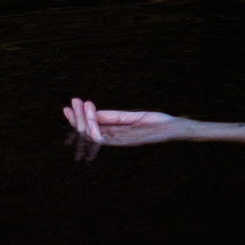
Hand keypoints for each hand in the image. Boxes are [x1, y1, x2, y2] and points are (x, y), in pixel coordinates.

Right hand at [62, 98, 189, 157]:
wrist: (175, 128)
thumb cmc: (156, 122)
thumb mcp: (133, 117)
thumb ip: (114, 117)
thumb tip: (93, 113)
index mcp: (116, 134)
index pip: (90, 128)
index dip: (78, 118)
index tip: (69, 105)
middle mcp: (115, 139)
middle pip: (88, 132)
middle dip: (77, 118)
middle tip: (71, 103)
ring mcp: (120, 141)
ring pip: (93, 135)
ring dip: (84, 120)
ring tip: (81, 105)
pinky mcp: (127, 141)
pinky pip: (106, 138)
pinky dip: (96, 127)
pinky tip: (91, 116)